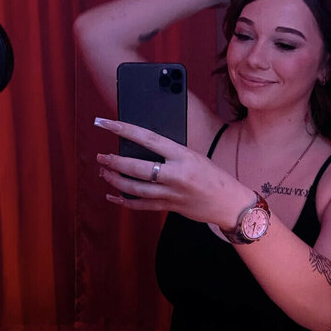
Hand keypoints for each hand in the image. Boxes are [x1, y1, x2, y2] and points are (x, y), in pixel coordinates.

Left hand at [94, 118, 253, 228]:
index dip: (124, 129)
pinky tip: (112, 195)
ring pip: (134, 188)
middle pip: (136, 167)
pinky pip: (141, 205)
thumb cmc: (212, 174)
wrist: (228, 201)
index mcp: (182, 154)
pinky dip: (124, 200)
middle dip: (114, 161)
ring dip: (115, 179)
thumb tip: (140, 147)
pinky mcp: (168, 207)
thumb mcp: (193, 156)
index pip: (147, 138)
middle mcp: (175, 174)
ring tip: (104, 172)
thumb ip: (169, 153)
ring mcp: (171, 193)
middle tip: (101, 156)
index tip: (106, 123)